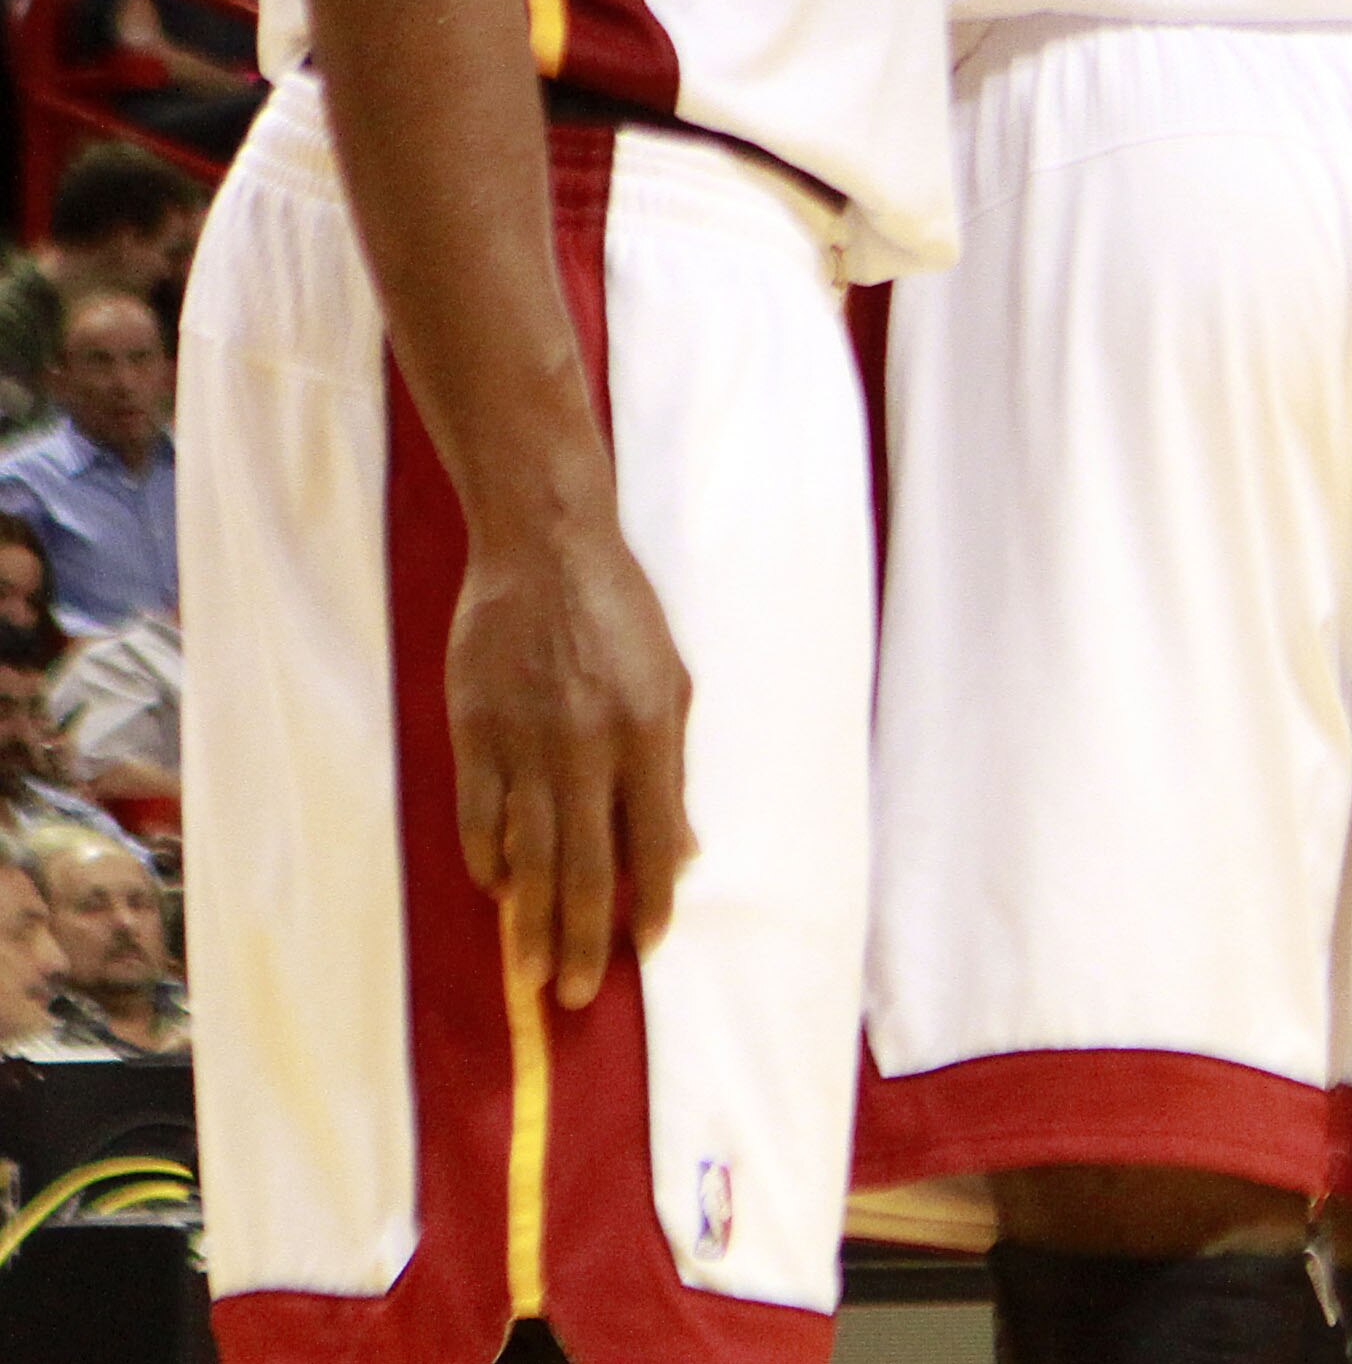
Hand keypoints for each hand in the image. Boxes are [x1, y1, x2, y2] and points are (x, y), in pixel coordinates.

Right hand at [443, 509, 694, 1008]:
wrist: (544, 550)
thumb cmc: (620, 615)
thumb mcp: (671, 684)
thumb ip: (669, 772)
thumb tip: (681, 852)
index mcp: (648, 733)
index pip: (651, 844)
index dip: (648, 904)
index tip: (643, 950)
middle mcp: (588, 747)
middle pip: (584, 866)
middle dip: (582, 939)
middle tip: (577, 996)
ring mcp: (526, 743)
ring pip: (527, 856)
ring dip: (529, 921)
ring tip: (530, 972)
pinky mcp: (476, 732)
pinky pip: (480, 818)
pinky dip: (488, 861)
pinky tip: (496, 890)